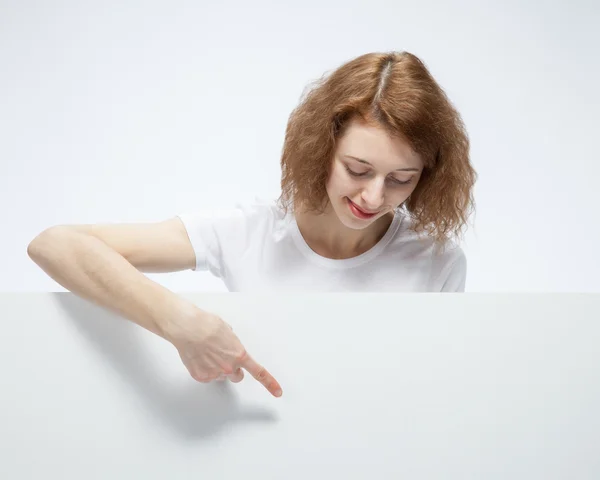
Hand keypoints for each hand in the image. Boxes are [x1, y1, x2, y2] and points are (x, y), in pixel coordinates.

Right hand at [164, 306, 282, 397]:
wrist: (188, 328)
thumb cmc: (206, 325)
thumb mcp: (228, 331)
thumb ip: (233, 344)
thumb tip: (229, 347)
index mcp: (239, 355)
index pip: (258, 372)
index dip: (269, 383)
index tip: (277, 392)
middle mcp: (229, 367)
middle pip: (237, 377)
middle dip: (233, 370)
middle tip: (223, 358)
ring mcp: (214, 374)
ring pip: (220, 376)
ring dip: (217, 368)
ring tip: (206, 353)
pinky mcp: (201, 377)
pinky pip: (207, 376)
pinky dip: (204, 369)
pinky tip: (199, 358)